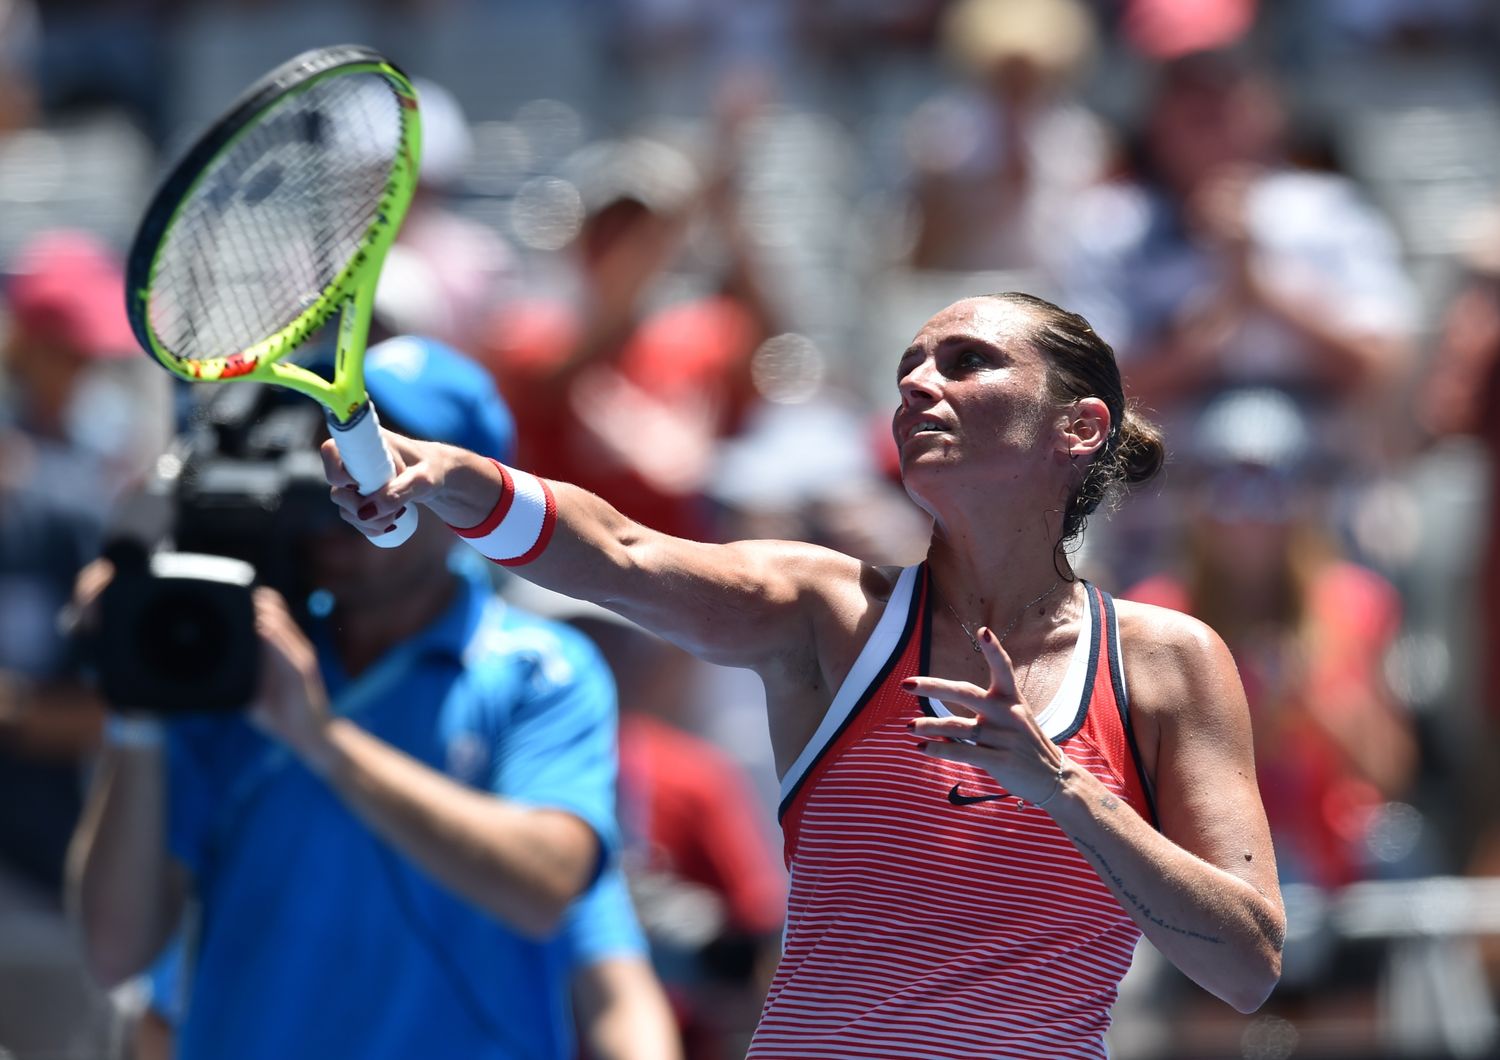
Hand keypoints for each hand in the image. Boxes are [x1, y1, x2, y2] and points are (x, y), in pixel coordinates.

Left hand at [249, 588, 336, 772]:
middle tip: (237, 589)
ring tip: (250, 600)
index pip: (270, 617)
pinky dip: (276, 639)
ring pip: (283, 628)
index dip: (255, 603)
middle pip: (277, 615)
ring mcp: (301, 658)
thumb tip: (208, 669)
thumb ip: (239, 676)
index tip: (236, 592)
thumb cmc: (281, 715)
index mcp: (282, 651)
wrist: (311, 736)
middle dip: (258, 602)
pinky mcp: (303, 672)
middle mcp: (294, 649)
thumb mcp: (253, 692)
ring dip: (267, 614)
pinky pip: (289, 650)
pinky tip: (264, 627)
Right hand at [322, 429, 472, 534]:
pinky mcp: (360, 498)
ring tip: (398, 515)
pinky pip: (355, 518)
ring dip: (370, 522)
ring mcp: (354, 482)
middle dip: (363, 509)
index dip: (338, 473)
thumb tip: (366, 511)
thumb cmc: (431, 468)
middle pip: (337, 492)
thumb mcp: (421, 480)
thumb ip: (397, 492)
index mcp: (364, 443)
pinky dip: (371, 527)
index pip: (330, 451)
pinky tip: (391, 523)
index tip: (362, 485)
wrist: (438, 475)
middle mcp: (353, 462)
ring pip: (346, 510)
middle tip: (394, 510)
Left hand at [904, 625, 1068, 805]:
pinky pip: (961, 753)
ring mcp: (1001, 737)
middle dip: (934, 687)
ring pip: (956, 727)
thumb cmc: (1027, 743)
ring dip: (929, 726)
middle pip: (965, 693)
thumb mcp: (1016, 715)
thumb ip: (990, 704)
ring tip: (910, 727)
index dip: (994, 650)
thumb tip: (953, 695)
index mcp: (1011, 698)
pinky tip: (921, 748)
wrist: (1053, 777)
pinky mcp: (997, 760)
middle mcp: (1006, 713)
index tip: (983, 631)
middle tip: (907, 683)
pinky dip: (939, 749)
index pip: (1003, 669)